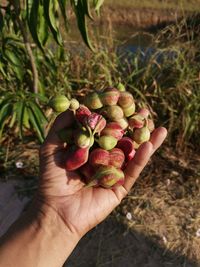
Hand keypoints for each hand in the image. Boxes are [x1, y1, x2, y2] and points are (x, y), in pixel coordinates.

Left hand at [38, 110, 166, 239]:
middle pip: (121, 139)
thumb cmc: (51, 179)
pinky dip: (141, 158)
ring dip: (144, 139)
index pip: (103, 128)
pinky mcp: (121, 187)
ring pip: (131, 153)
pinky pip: (133, 171)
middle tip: (143, 110)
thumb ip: (60, 127)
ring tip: (156, 124)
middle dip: (132, 125)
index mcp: (90, 149)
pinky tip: (149, 144)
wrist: (56, 210)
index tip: (120, 97)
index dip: (111, 114)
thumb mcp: (51, 148)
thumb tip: (73, 105)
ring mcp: (114, 172)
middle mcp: (104, 158)